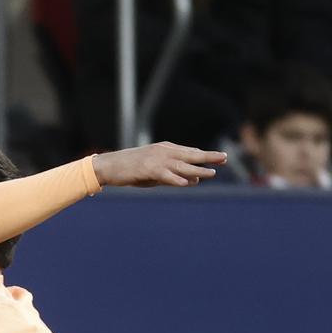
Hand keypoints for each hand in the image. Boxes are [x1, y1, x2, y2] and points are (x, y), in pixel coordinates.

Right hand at [91, 142, 226, 186]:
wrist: (108, 166)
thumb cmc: (130, 170)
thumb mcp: (154, 173)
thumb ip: (173, 175)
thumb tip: (193, 181)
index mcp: (165, 149)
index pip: (189, 152)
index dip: (205, 155)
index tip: (220, 157)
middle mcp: (163, 152)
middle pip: (190, 155)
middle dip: (208, 157)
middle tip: (224, 158)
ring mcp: (156, 160)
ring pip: (182, 166)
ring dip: (197, 170)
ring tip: (212, 173)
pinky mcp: (148, 169)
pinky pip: (166, 175)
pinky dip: (177, 179)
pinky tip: (187, 183)